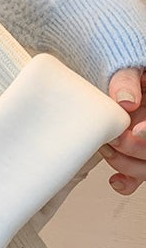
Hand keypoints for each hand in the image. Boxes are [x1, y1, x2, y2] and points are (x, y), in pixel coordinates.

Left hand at [100, 67, 145, 194]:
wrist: (110, 73)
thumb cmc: (121, 67)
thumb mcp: (128, 65)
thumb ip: (127, 79)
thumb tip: (125, 101)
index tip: (136, 130)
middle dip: (133, 148)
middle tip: (113, 137)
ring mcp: (145, 143)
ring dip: (125, 164)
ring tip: (106, 148)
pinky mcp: (135, 155)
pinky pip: (136, 178)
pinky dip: (126, 182)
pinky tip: (115, 179)